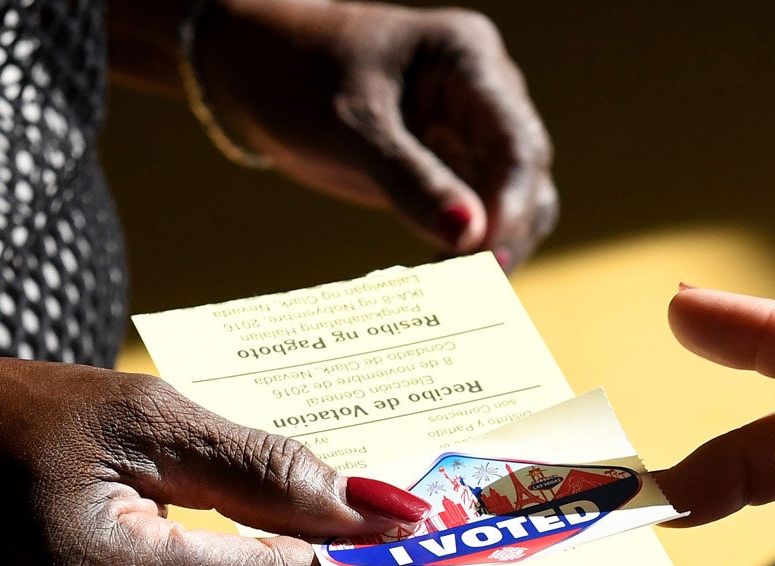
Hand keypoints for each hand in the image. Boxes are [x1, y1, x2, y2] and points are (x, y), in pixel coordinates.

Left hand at [198, 0, 556, 267]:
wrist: (251, 70)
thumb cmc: (293, 73)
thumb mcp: (350, 128)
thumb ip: (409, 180)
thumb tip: (469, 239)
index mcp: (467, 59)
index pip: (516, 141)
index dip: (511, 204)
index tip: (486, 257)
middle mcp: (482, 93)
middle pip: (523, 178)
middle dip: (504, 235)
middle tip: (470, 292)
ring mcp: (469, 132)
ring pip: (509, 204)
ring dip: (489, 252)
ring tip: (453, 296)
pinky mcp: (449, 167)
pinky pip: (474, 217)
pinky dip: (463, 252)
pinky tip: (440, 284)